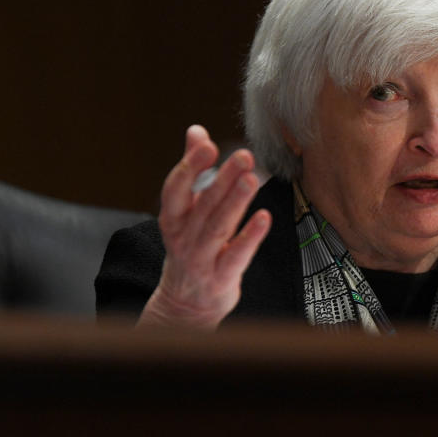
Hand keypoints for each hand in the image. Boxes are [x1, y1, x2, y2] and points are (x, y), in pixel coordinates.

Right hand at [139, 125, 270, 329]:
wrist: (184, 304)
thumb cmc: (189, 246)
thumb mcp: (184, 211)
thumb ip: (192, 170)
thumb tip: (196, 131)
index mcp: (173, 217)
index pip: (175, 189)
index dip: (190, 166)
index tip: (208, 146)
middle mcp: (184, 237)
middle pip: (203, 205)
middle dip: (223, 179)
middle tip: (244, 156)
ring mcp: (201, 259)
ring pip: (218, 228)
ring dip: (235, 203)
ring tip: (251, 179)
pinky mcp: (221, 278)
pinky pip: (236, 256)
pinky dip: (249, 237)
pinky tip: (264, 217)